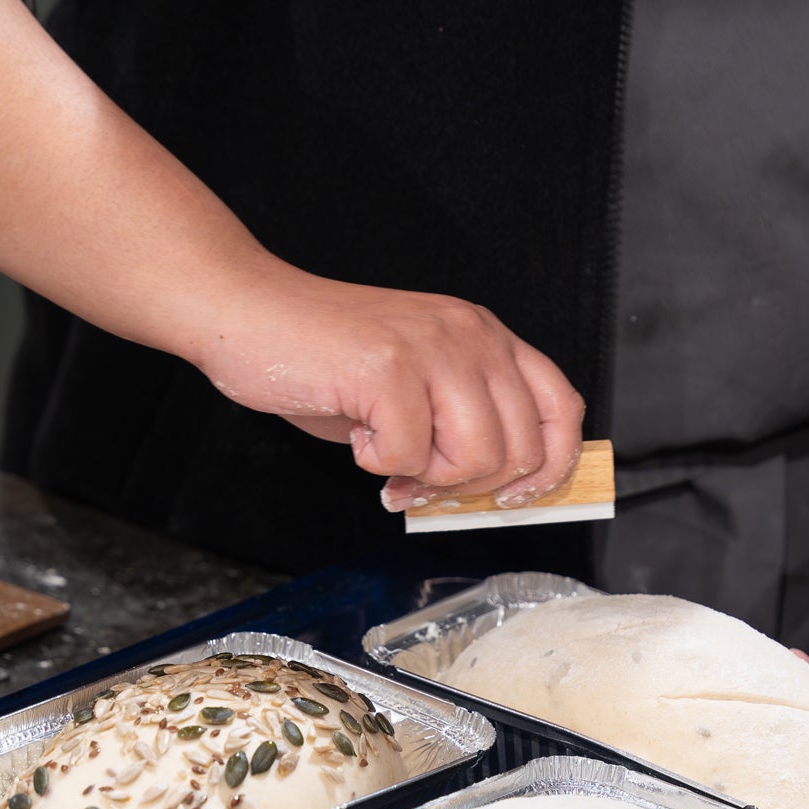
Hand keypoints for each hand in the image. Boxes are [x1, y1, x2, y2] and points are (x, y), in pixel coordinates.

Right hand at [193, 261, 584, 507]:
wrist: (246, 311)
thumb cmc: (325, 359)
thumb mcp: (417, 389)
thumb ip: (464, 429)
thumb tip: (497, 493)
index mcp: (486, 337)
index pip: (563, 407)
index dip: (552, 466)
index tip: (516, 498)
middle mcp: (472, 335)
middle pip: (522, 450)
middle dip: (471, 485)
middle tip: (420, 474)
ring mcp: (433, 347)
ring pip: (477, 458)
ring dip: (427, 475)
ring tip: (387, 447)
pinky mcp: (390, 367)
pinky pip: (410, 456)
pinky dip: (377, 463)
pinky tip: (357, 428)